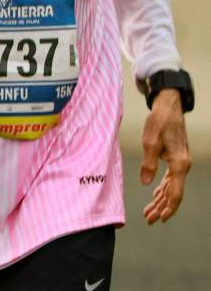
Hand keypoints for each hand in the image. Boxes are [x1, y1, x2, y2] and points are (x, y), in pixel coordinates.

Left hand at [141, 89, 190, 223]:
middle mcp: (183, 166)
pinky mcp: (175, 159)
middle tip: (149, 220)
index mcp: (179, 164)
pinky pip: (170, 179)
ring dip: (160, 200)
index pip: (175, 192)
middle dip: (161, 208)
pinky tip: (155, 195)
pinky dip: (162, 188)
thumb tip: (147, 184)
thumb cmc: (159, 123)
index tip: (161, 219)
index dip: (168, 207)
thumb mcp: (150, 142)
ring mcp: (180, 163)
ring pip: (171, 187)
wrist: (168, 109)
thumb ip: (149, 164)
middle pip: (173, 193)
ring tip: (149, 212)